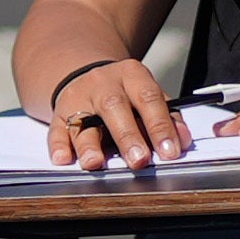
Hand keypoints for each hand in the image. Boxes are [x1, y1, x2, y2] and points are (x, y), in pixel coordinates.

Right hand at [32, 43, 184, 170]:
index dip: (160, 127)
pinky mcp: (59, 114)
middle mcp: (103, 84)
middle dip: (127, 136)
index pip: (148, 99)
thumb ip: (167, 116)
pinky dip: (59, 146)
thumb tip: (183, 141)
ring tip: (95, 163)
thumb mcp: (147, 95)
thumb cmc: (125, 94)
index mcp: (131, 75)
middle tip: (139, 161)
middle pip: (114, 108)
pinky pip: (57, 129)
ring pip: (82, 121)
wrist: (88, 78)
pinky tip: (63, 159)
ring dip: (88, 144)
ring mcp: (78, 98)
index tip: (169, 152)